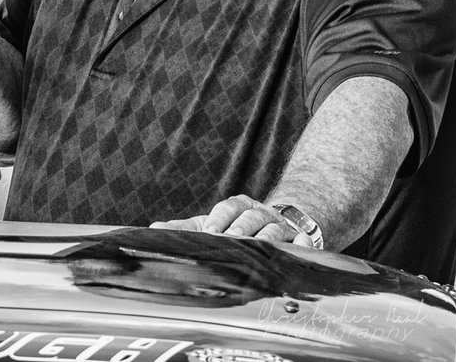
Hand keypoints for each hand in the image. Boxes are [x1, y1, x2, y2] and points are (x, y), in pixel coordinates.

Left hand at [152, 194, 313, 245]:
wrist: (278, 224)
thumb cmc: (235, 228)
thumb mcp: (210, 226)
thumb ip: (184, 229)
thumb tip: (153, 230)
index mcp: (236, 207)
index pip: (227, 208)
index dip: (219, 219)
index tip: (210, 231)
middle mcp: (259, 214)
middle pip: (250, 217)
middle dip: (241, 228)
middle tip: (233, 239)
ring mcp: (280, 227)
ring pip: (274, 230)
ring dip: (266, 238)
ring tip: (258, 247)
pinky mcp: (299, 241)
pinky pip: (302, 242)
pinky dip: (302, 245)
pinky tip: (300, 248)